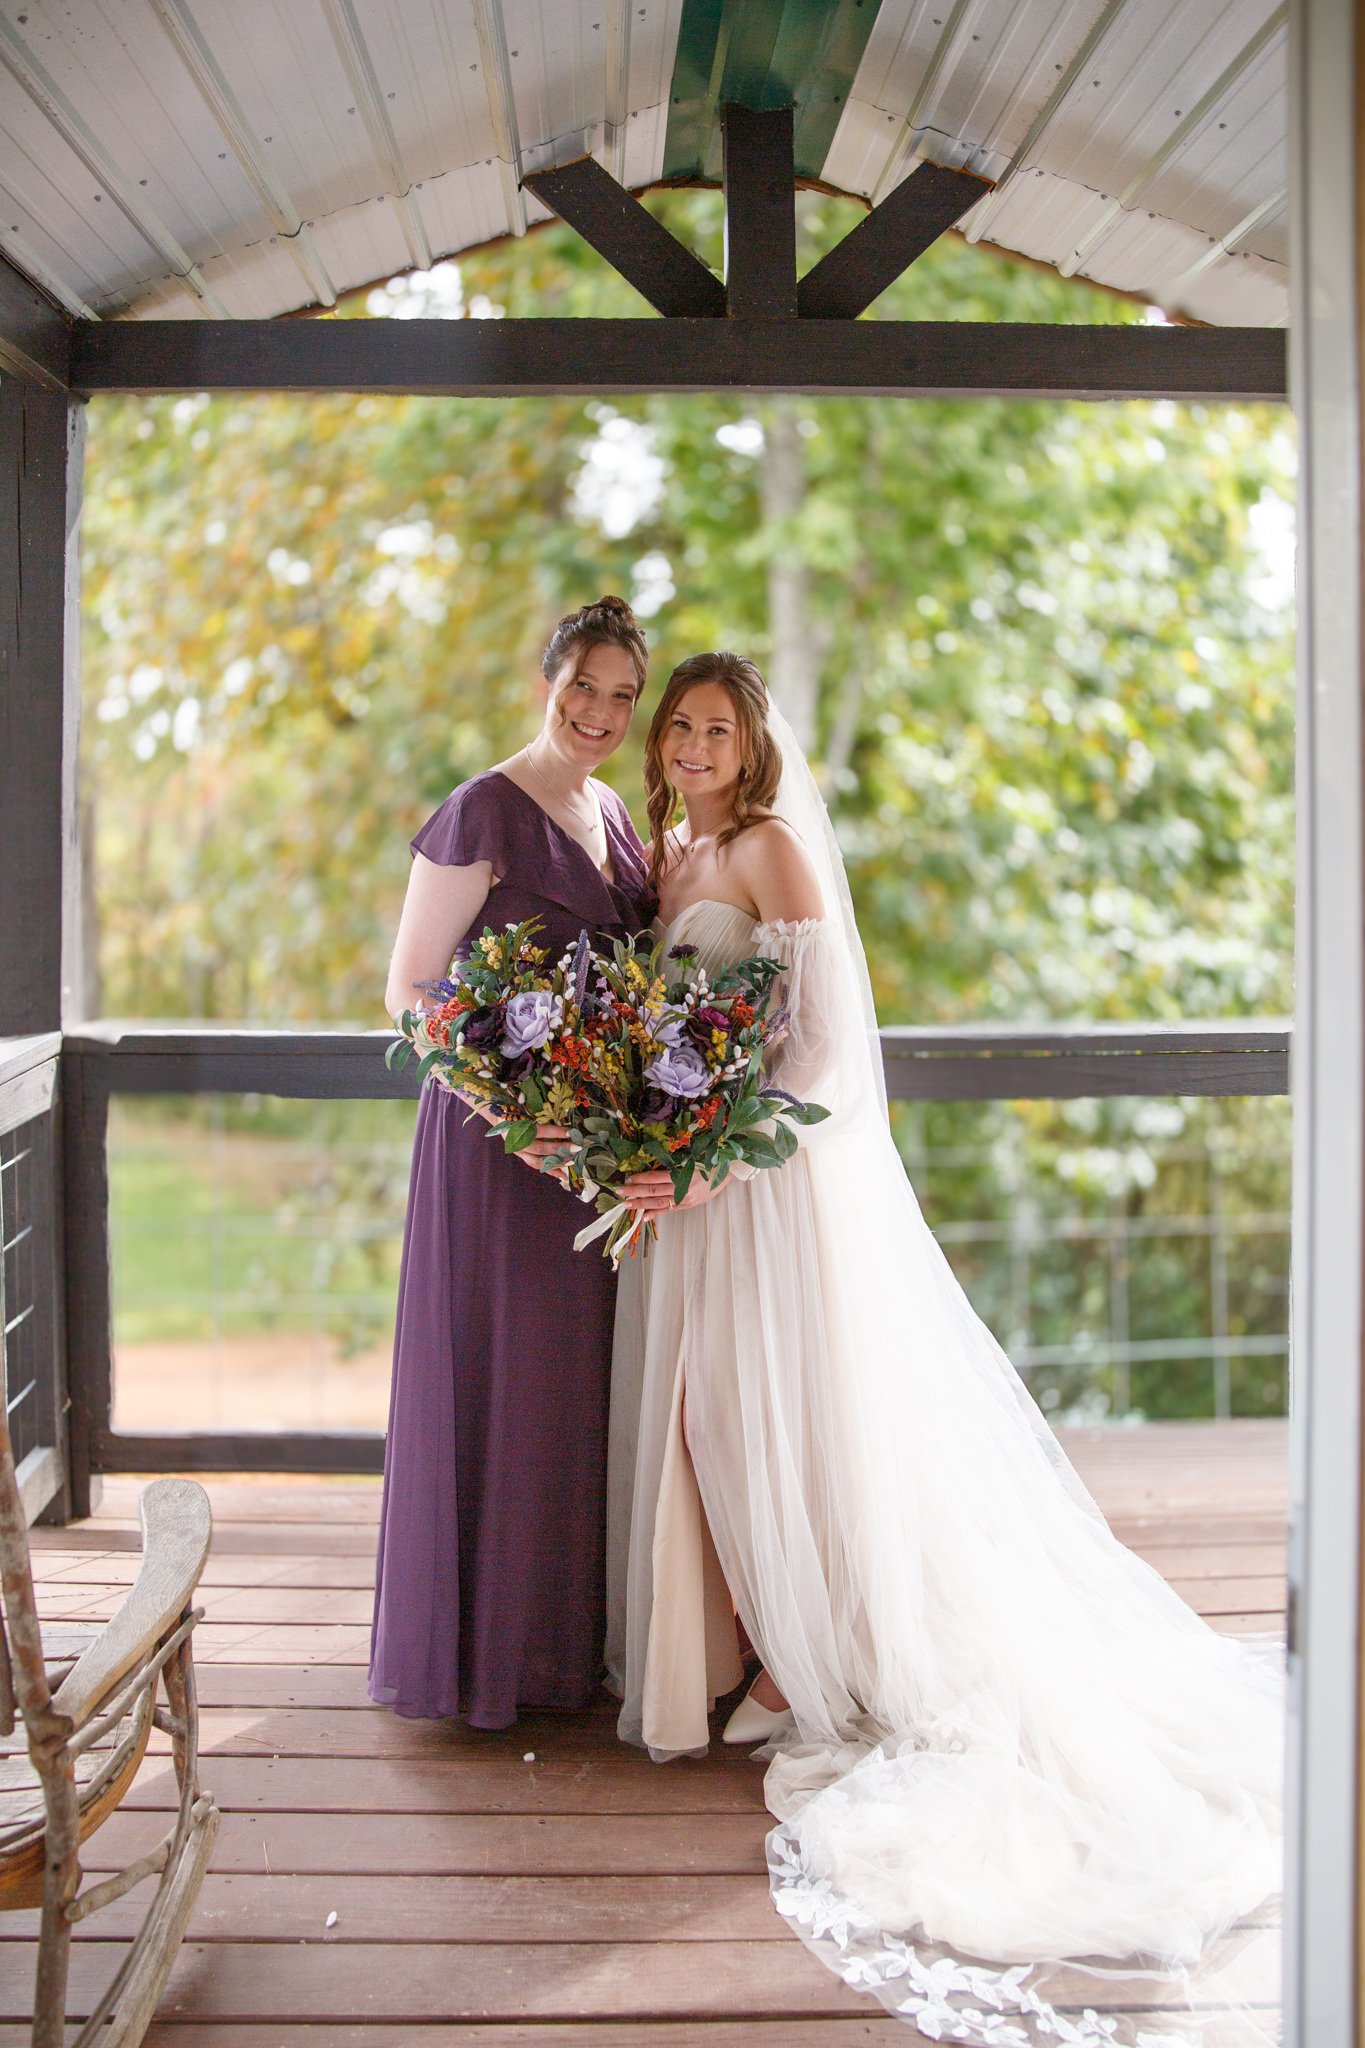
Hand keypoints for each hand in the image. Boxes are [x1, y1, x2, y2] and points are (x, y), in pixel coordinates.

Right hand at [455, 1092, 570, 1183]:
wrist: (499, 1116)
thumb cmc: (516, 1109)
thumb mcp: (526, 1107)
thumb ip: (540, 1111)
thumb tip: (563, 1112)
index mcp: (517, 1126)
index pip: (540, 1131)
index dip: (556, 1132)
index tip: (571, 1132)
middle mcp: (517, 1141)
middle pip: (541, 1148)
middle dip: (560, 1149)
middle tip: (577, 1147)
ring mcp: (519, 1151)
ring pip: (539, 1161)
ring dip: (557, 1162)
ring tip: (572, 1161)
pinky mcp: (522, 1157)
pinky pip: (537, 1166)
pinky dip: (551, 1171)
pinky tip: (564, 1175)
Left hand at [622, 1166, 725, 1218]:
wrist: (728, 1170)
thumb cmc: (709, 1159)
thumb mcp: (691, 1158)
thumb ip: (674, 1165)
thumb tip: (651, 1169)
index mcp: (683, 1173)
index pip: (656, 1177)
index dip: (641, 1179)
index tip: (628, 1179)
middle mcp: (683, 1187)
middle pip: (654, 1191)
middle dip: (635, 1192)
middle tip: (620, 1192)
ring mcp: (686, 1198)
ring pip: (659, 1202)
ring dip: (641, 1204)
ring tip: (627, 1205)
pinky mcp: (689, 1204)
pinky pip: (669, 1210)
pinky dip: (656, 1213)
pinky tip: (644, 1217)